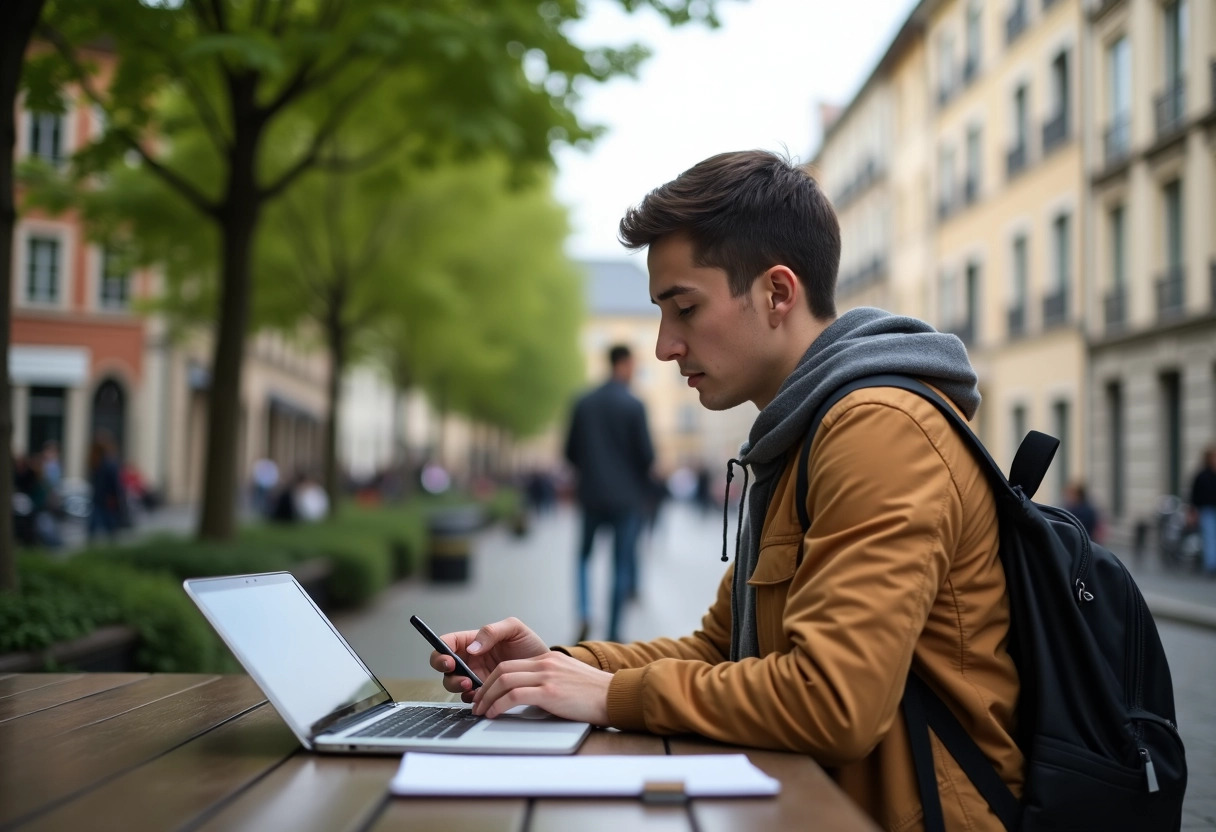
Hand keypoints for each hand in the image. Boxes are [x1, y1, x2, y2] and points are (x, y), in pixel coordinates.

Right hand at [429, 617, 548, 699]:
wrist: (545, 669)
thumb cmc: (529, 645)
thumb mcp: (514, 629)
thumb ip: (492, 631)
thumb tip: (472, 646)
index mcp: (473, 640)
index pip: (448, 643)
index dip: (441, 650)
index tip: (449, 658)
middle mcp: (470, 659)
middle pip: (444, 665)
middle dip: (446, 670)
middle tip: (457, 672)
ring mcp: (475, 675)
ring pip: (453, 682)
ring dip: (457, 685)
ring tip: (471, 684)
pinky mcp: (484, 691)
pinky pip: (469, 697)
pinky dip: (470, 697)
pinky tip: (479, 696)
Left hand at [472, 650, 612, 725]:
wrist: (615, 697)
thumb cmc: (594, 694)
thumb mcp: (568, 677)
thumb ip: (549, 679)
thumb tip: (530, 694)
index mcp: (549, 659)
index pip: (510, 664)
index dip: (491, 680)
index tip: (484, 693)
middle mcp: (545, 663)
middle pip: (502, 670)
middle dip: (484, 688)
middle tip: (477, 703)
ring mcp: (547, 676)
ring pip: (504, 681)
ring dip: (487, 698)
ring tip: (481, 711)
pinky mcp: (549, 692)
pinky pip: (514, 696)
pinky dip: (498, 705)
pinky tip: (494, 714)